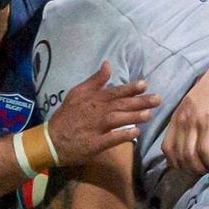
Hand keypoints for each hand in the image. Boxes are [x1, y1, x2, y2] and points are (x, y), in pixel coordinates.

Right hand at [44, 62, 158, 166]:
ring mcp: (95, 128)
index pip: (115, 92)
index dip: (130, 88)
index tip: (145, 84)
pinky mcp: (94, 144)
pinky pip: (110, 139)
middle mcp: (96, 112)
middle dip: (140, 101)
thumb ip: (94, 80)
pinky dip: (122, 136)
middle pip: (120, 105)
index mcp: (93, 99)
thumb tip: (107, 64)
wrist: (50, 140)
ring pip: (117, 120)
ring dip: (133, 116)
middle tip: (158, 99)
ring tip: (149, 114)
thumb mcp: (77, 93)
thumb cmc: (67, 116)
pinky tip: (135, 133)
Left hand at [163, 60, 208, 175]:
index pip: (166, 148)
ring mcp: (195, 122)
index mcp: (177, 117)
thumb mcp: (193, 103)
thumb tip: (188, 139)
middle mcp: (183, 121)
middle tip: (201, 172)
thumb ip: (187, 119)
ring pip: (190, 156)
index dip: (174, 163)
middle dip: (189, 169)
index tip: (187, 167)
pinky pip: (206, 151)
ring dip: (200, 168)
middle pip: (178, 155)